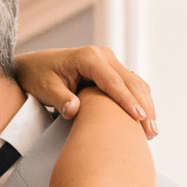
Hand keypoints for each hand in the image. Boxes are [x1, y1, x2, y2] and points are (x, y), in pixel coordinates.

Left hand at [14, 46, 156, 136]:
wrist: (35, 66)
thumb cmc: (38, 76)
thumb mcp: (46, 88)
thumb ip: (60, 99)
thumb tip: (74, 110)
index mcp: (88, 58)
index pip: (113, 81)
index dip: (127, 100)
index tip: (138, 118)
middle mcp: (103, 56)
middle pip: (131, 82)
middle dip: (143, 106)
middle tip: (151, 131)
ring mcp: (109, 62)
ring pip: (135, 83)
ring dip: (145, 105)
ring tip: (151, 130)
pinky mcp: (111, 70)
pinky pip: (130, 85)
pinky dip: (139, 101)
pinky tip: (143, 121)